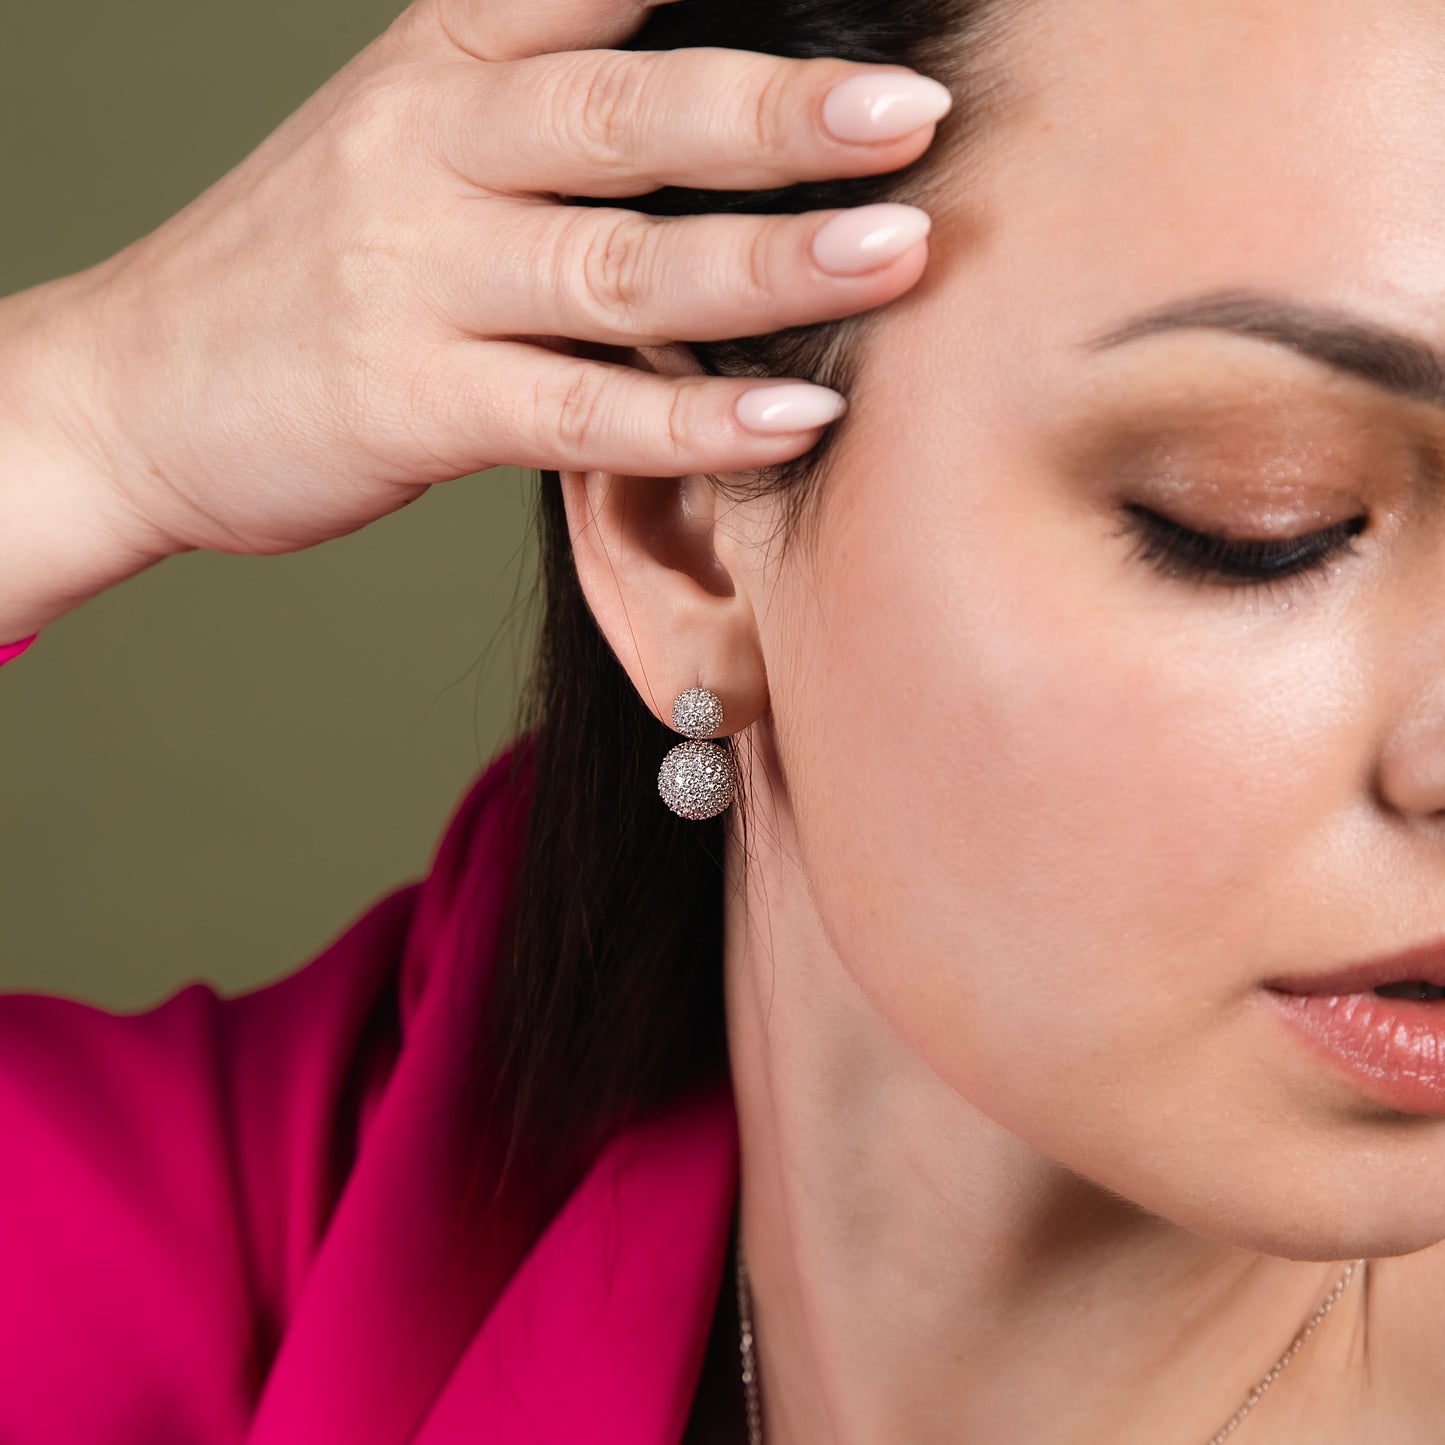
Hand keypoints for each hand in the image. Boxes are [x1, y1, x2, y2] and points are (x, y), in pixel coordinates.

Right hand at [0, 0, 948, 631]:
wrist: (131, 388)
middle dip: (777, 114)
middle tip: (910, 112)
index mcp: (438, 67)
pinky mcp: (409, 402)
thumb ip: (544, 131)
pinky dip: (690, 419)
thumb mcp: (407, 152)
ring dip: (767, 260)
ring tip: (897, 254)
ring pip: (615, 262)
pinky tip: (787, 419)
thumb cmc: (299, 273)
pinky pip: (576, 410)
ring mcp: (414, 278)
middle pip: (624, 114)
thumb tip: (716, 139)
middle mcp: (427, 150)